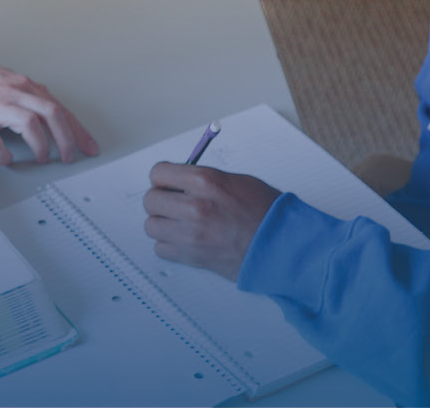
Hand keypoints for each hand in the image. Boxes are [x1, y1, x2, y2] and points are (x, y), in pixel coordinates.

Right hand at [0, 63, 98, 165]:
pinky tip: (6, 160)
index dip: (77, 130)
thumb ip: (28, 94)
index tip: (88, 146)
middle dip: (67, 139)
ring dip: (41, 146)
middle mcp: (12, 92)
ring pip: (31, 125)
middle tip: (69, 157)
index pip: (59, 107)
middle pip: (52, 114)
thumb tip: (49, 107)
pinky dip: (4, 155)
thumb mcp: (5, 81)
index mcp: (22, 85)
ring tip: (42, 158)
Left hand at [144, 163, 282, 281]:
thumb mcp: (237, 181)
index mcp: (205, 181)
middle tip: (172, 203)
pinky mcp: (192, 257)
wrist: (280, 244)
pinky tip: (185, 239)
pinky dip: (169, 245)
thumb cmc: (266, 212)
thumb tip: (179, 180)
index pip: (158, 173)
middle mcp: (194, 207)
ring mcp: (191, 234)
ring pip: (151, 226)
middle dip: (160, 200)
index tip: (167, 182)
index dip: (162, 178)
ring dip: (162, 223)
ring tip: (180, 223)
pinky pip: (161, 249)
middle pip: (150, 200)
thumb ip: (203, 179)